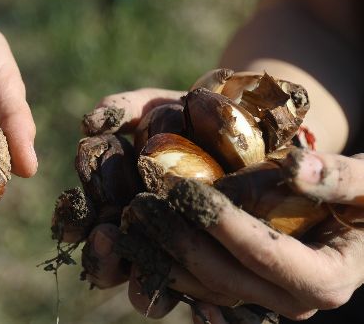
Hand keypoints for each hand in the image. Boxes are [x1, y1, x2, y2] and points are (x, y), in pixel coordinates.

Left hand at [81, 89, 363, 320]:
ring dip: (158, 252)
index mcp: (324, 279)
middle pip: (222, 277)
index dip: (224, 224)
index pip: (265, 256)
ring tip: (126, 214)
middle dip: (179, 239)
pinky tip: (129, 231)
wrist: (358, 210)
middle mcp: (289, 298)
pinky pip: (191, 279)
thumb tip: (297, 168)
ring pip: (198, 285)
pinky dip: (159, 256)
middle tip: (141, 202)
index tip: (187, 190)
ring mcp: (259, 297)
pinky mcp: (235, 285)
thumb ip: (339, 176)